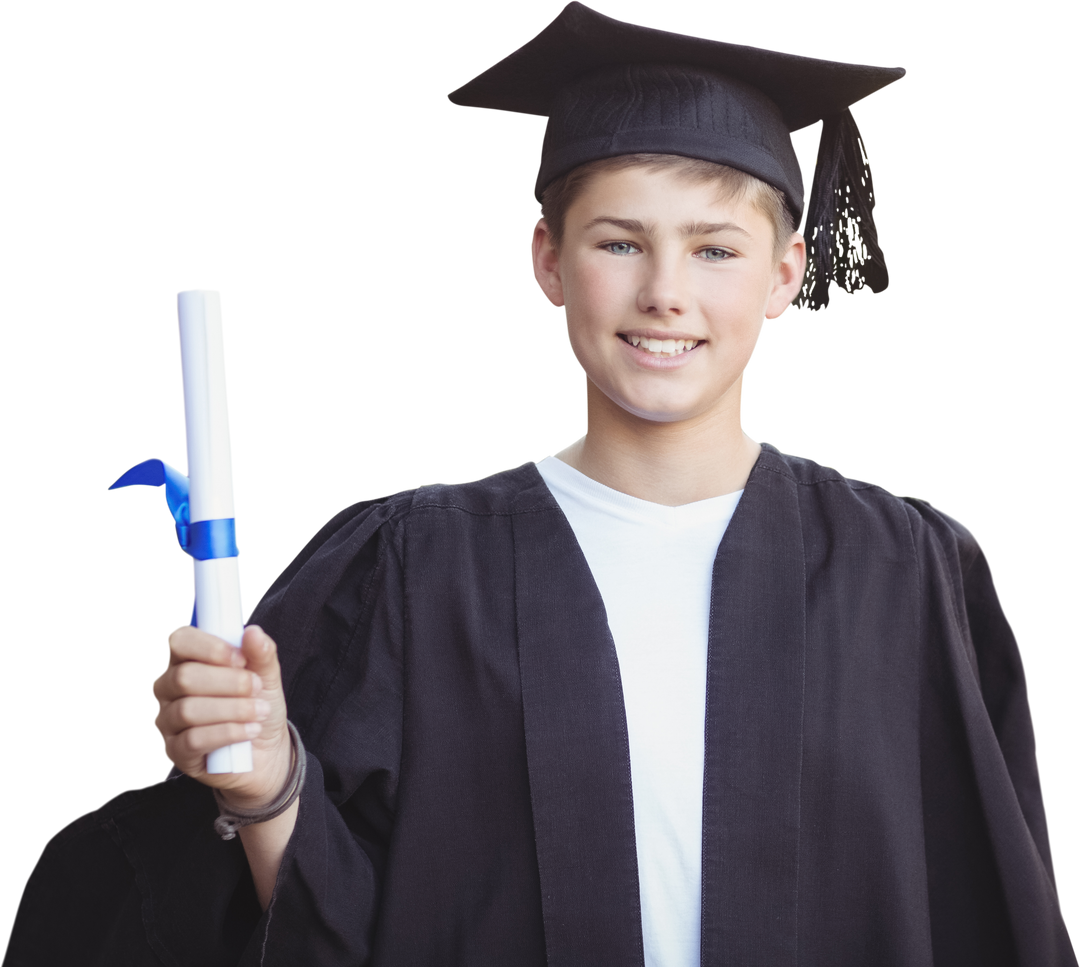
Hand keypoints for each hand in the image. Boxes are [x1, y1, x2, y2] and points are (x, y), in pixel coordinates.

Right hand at [150, 624, 291, 808]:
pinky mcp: (176, 752)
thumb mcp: (266, 677)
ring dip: (233, 709)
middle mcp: (168, 689)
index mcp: (186, 661)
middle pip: (184, 677)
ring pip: (188, 710)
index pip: (179, 642)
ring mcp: (168, 721)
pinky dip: (228, 733)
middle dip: (229, 682)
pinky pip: (194, 740)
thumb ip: (261, 654)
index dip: (210, 647)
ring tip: (260, 712)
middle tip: (256, 688)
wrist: (268, 750)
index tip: (241, 658)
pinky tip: (249, 730)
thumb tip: (253, 633)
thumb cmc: (258, 705)